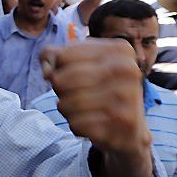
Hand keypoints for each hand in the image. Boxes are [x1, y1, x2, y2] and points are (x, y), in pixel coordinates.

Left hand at [40, 40, 149, 156]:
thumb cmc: (98, 89)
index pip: (62, 57)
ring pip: (66, 104)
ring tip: (80, 110)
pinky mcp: (123, 122)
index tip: (72, 77)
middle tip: (73, 96)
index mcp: (119, 49)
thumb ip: (53, 56)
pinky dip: (76, 126)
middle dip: (59, 91)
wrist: (129, 127)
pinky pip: (77, 124)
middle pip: (61, 80)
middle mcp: (128, 69)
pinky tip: (91, 124)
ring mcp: (128, 96)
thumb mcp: (77, 65)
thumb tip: (47, 72)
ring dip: (66, 109)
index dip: (58, 71)